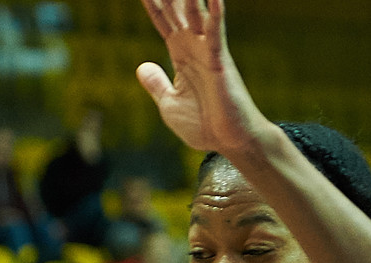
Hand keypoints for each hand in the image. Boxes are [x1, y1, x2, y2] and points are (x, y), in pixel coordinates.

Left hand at [135, 0, 271, 153]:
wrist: (228, 141)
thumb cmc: (203, 124)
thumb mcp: (168, 103)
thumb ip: (156, 84)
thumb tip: (142, 67)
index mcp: (180, 54)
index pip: (163, 21)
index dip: (152, 3)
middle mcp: (193, 47)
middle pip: (176, 10)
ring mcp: (207, 51)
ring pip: (195, 14)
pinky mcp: (219, 61)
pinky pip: (216, 34)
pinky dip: (215, 15)